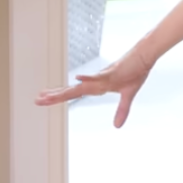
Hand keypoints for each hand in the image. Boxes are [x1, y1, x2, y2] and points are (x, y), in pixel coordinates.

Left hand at [33, 46, 153, 127]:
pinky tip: (77, 79)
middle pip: (73, 90)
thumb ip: (122, 110)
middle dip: (55, 96)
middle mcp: (97, 81)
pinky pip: (98, 77)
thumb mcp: (128, 94)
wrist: (145, 56)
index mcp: (98, 86)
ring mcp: (103, 77)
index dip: (61, 96)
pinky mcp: (112, 73)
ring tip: (49, 95)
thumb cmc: (135, 70)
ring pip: (81, 86)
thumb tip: (117, 126)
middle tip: (38, 100)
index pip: (75, 93)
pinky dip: (88, 78)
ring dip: (65, 91)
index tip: (46, 99)